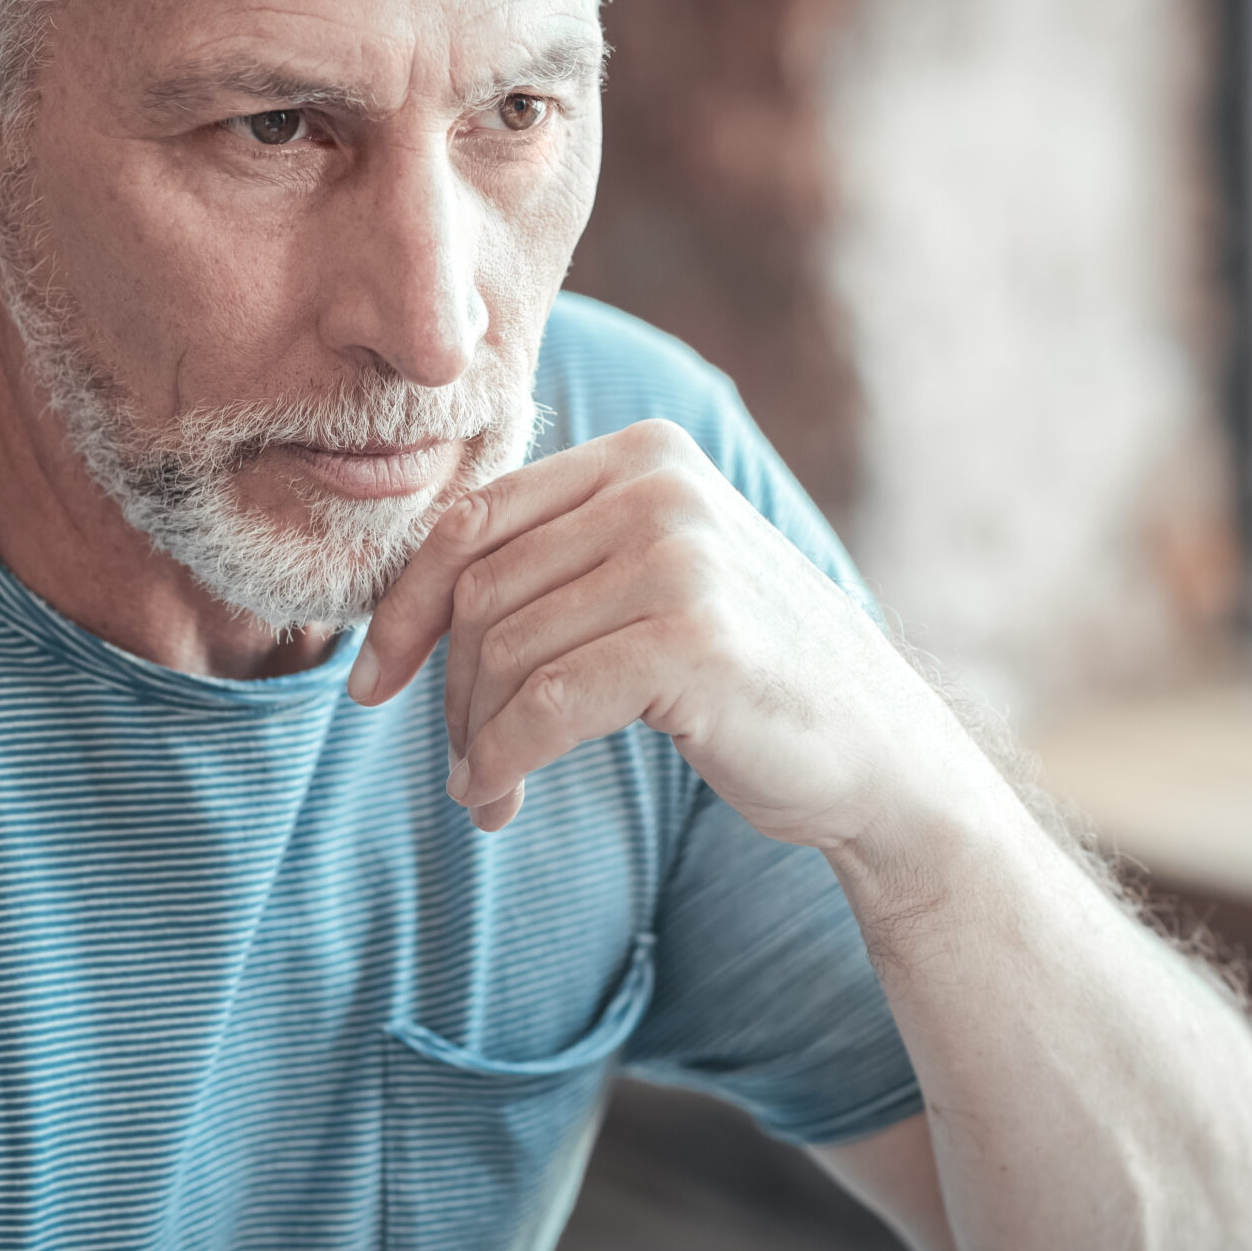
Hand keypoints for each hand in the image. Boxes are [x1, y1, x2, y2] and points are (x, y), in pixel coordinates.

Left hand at [352, 420, 947, 844]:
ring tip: (484, 791)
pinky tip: (500, 796)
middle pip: (482, 588)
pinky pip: (546, 706)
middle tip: (456, 764)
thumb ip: (558, 565)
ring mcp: (681, 558)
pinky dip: (503, 759)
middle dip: (448, 689)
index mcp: (645, 453)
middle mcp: (661, 486)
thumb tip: (402, 611)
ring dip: (475, 739)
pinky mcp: (692, 641)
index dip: (405, 606)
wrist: (878, 752)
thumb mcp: (654, 585)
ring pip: (505, 651)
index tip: (373, 683)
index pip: (476, 517)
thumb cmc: (748, 678)